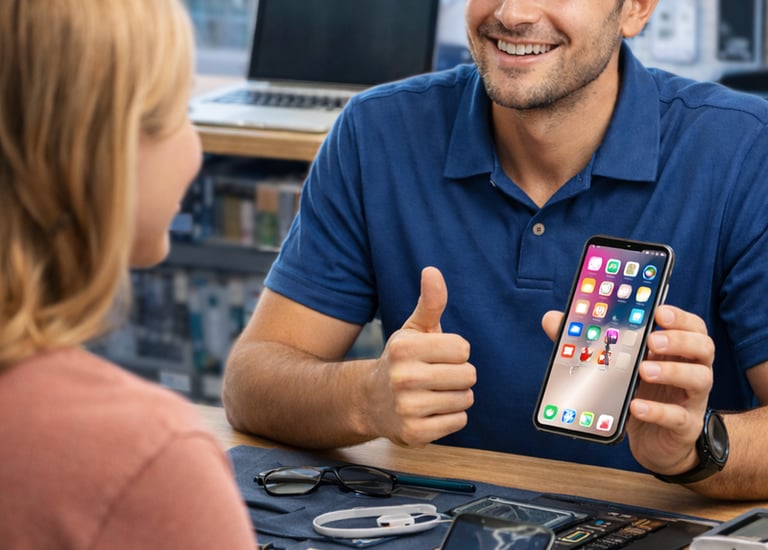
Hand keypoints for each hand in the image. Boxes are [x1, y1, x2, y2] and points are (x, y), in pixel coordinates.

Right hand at [367, 267, 475, 447]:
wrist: (371, 401)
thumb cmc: (402, 361)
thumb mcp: (413, 330)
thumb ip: (429, 302)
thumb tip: (432, 271)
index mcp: (405, 348)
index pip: (463, 348)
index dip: (455, 351)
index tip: (437, 355)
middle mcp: (404, 378)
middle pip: (468, 374)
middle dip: (459, 375)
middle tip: (437, 376)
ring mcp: (408, 408)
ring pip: (466, 399)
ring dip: (456, 396)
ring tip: (434, 393)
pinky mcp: (415, 433)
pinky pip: (459, 421)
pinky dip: (451, 417)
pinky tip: (432, 411)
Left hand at [541, 306, 714, 475]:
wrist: (653, 440)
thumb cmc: (639, 392)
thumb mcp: (615, 366)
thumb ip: (584, 341)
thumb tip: (551, 319)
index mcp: (677, 350)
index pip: (691, 325)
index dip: (679, 316)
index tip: (658, 310)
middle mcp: (691, 369)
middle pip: (703, 347)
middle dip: (679, 340)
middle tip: (651, 340)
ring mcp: (692, 399)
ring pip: (699, 379)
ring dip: (672, 371)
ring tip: (643, 370)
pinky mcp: (685, 426)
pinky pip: (679, 417)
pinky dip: (658, 411)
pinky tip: (637, 407)